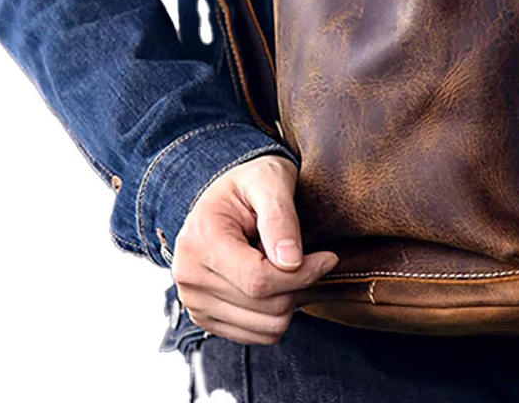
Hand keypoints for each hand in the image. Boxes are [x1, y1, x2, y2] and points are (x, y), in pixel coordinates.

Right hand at [172, 154, 338, 344]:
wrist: (227, 195)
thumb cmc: (251, 181)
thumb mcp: (269, 181)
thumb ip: (280, 217)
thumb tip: (292, 262)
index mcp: (200, 240)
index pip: (258, 280)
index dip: (304, 274)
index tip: (329, 258)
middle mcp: (189, 276)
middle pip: (265, 306)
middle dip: (299, 284)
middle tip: (308, 256)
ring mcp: (194, 301)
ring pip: (265, 327)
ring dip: (289, 299)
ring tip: (284, 265)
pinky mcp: (206, 318)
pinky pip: (256, 335)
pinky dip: (275, 313)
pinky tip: (273, 281)